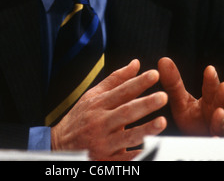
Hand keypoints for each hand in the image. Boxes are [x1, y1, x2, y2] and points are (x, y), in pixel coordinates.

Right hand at [51, 59, 167, 160]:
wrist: (60, 145)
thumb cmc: (81, 117)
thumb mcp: (93, 95)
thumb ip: (116, 80)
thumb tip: (135, 63)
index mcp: (98, 104)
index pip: (122, 91)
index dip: (138, 83)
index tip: (154, 74)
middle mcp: (100, 122)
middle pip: (125, 112)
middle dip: (145, 104)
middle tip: (163, 96)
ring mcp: (103, 143)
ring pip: (127, 136)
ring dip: (145, 129)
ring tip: (162, 122)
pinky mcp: (106, 159)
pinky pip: (125, 158)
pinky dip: (138, 153)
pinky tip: (153, 148)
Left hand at [158, 57, 223, 136]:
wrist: (204, 144)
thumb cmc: (195, 121)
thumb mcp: (182, 102)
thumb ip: (174, 84)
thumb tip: (163, 61)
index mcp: (210, 102)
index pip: (211, 90)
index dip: (211, 81)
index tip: (209, 69)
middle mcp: (218, 116)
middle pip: (222, 105)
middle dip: (223, 96)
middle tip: (223, 86)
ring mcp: (219, 131)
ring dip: (221, 119)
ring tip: (218, 112)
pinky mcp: (216, 144)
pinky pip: (218, 144)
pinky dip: (217, 140)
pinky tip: (214, 137)